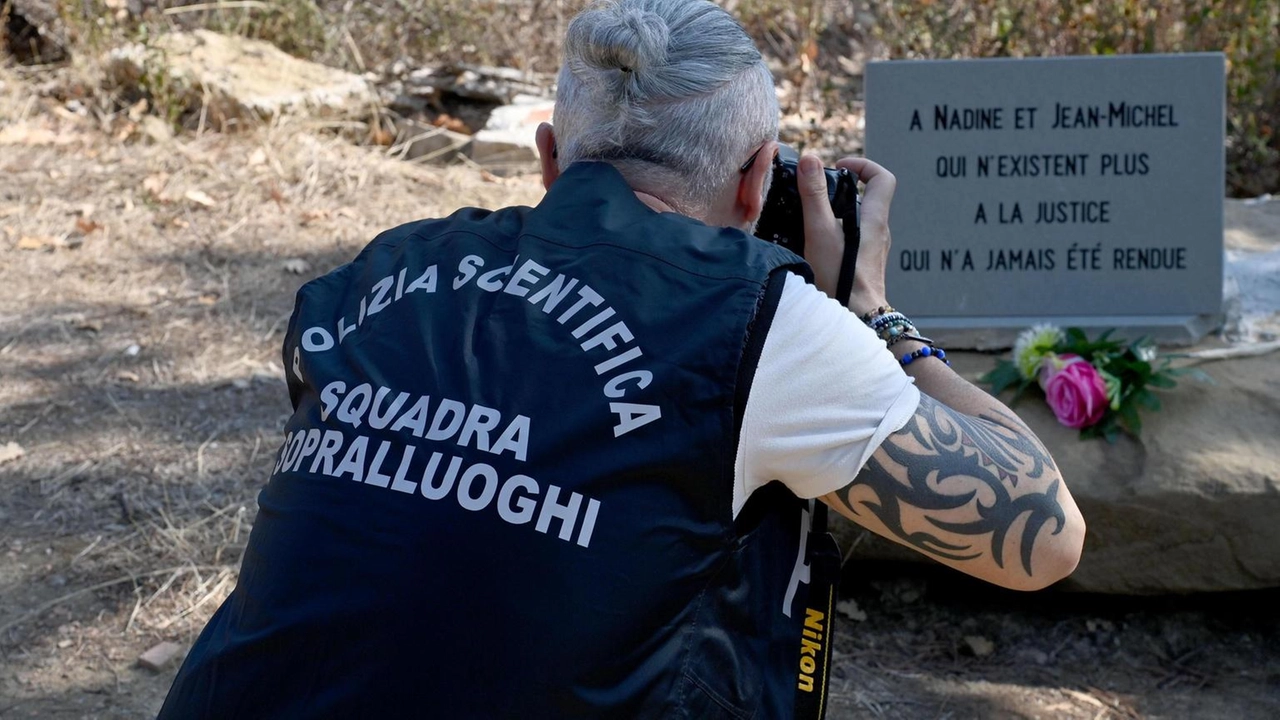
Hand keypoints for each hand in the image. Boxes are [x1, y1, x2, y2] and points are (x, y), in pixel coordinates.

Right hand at [797, 154, 895, 315]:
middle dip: (842, 191)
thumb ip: (814, 195)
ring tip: (811, 223)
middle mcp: (879, 233)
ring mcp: (874, 251)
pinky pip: (854, 241)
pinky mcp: (865, 267)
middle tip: (817, 195)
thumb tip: (811, 160)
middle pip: (867, 199)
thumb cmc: (841, 277)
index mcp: (874, 219)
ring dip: (837, 215)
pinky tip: (817, 248)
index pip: (882, 178)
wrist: (857, 319)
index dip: (863, 165)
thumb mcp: (821, 231)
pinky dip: (837, 236)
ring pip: (859, 222)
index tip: (839, 167)